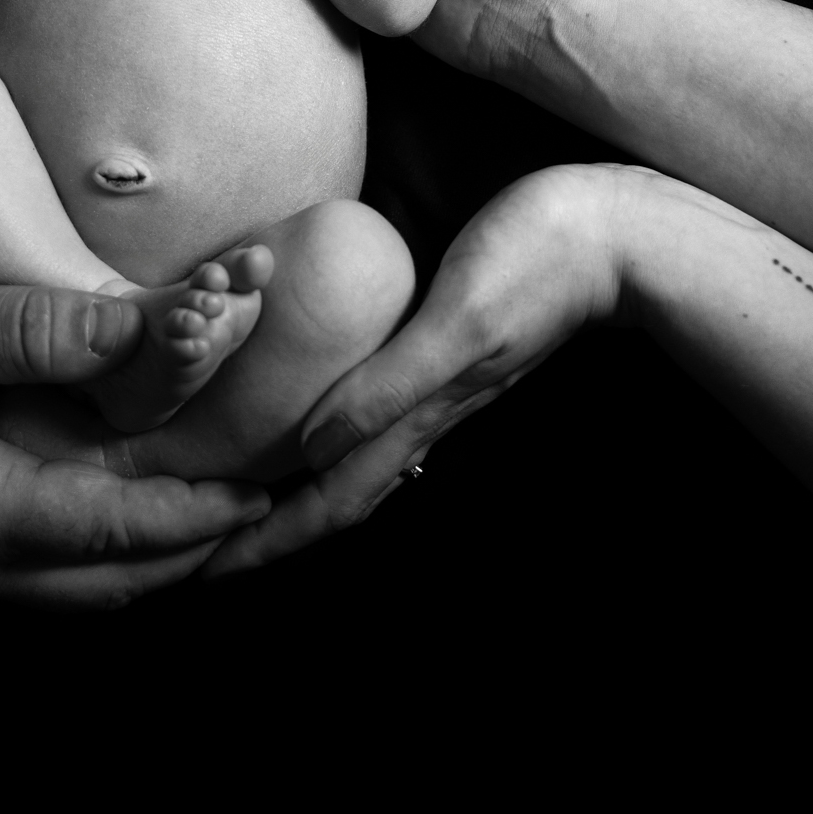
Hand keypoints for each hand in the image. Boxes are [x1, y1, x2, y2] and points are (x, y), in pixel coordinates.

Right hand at [0, 266, 268, 609]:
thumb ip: (38, 330)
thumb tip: (139, 331)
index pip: (115, 533)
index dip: (196, 514)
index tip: (260, 493)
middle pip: (112, 585)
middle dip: (193, 551)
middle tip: (262, 508)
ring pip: (85, 593)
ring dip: (155, 559)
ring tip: (218, 513)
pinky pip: (52, 578)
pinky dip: (108, 555)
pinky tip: (136, 514)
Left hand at [205, 164, 626, 577]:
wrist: (611, 237)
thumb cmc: (534, 265)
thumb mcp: (457, 323)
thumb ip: (392, 385)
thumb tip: (316, 449)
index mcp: (422, 415)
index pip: (332, 502)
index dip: (268, 542)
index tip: (206, 576)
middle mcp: (425, 414)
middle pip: (336, 496)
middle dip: (269, 533)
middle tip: (201, 557)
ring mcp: (438, 388)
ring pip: (355, 462)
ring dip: (297, 492)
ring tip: (243, 502)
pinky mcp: (444, 352)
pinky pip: (375, 415)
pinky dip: (332, 438)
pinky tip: (315, 424)